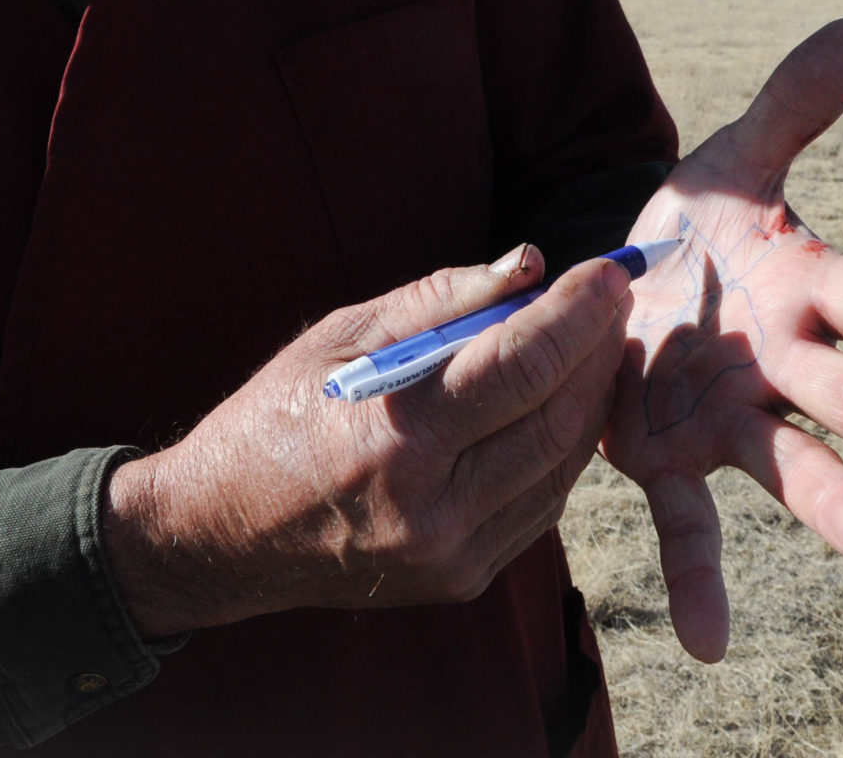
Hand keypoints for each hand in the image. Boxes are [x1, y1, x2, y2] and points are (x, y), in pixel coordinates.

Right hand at [102, 248, 627, 636]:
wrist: (227, 535)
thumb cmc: (281, 417)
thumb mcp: (343, 337)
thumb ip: (441, 300)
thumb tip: (531, 264)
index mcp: (392, 438)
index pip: (518, 367)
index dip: (575, 313)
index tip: (607, 272)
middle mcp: (429, 508)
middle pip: (555, 419)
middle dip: (597, 351)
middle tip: (614, 299)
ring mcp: (451, 555)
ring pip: (560, 465)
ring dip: (591, 398)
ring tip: (599, 342)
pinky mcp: (463, 578)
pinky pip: (540, 504)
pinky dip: (561, 447)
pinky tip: (562, 402)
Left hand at [601, 19, 842, 661]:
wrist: (604, 294)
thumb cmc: (687, 234)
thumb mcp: (727, 161)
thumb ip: (790, 107)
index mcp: (805, 290)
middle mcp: (785, 367)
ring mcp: (731, 423)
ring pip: (790, 466)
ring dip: (832, 504)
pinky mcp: (669, 463)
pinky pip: (686, 528)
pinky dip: (699, 585)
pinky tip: (707, 646)